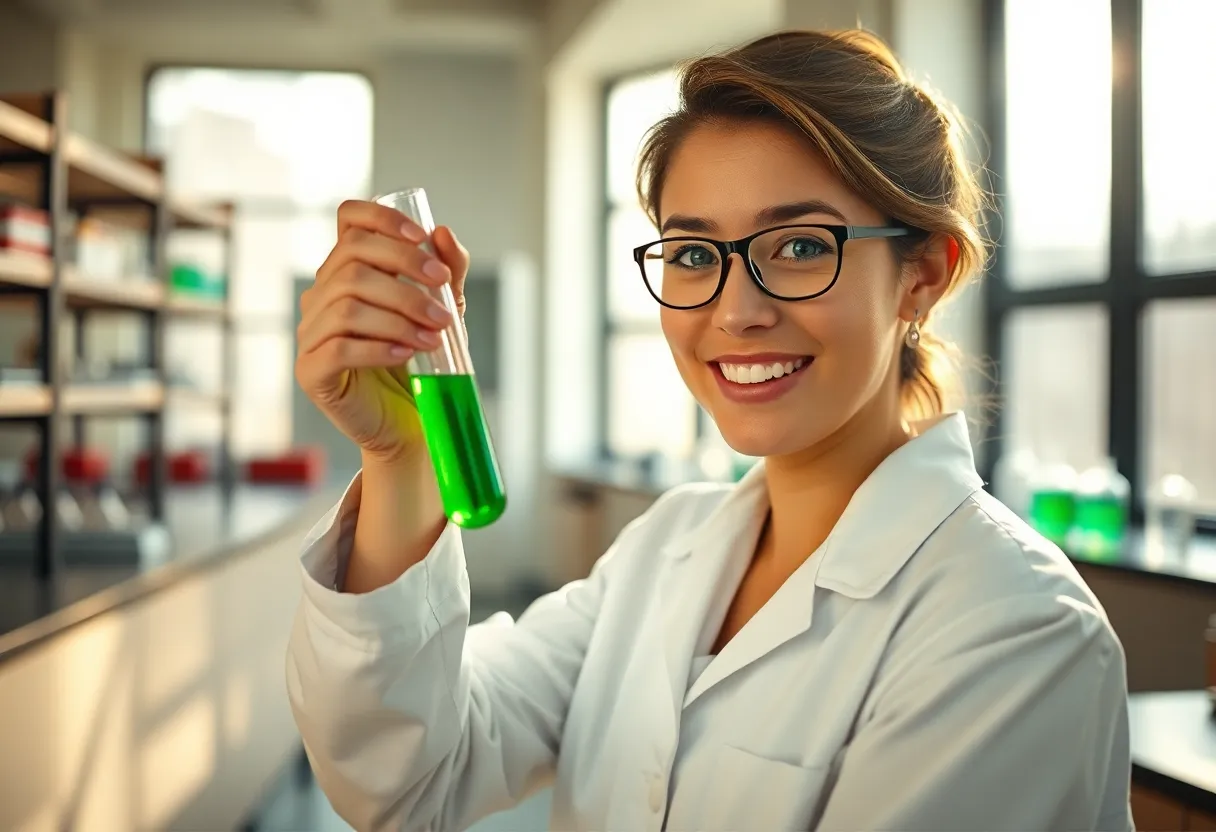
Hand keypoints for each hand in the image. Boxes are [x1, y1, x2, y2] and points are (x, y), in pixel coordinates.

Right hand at [295, 199, 468, 465]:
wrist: (410, 424)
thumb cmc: (423, 364)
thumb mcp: (444, 312)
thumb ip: (448, 274)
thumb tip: (444, 234)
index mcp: (349, 271)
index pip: (349, 220)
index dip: (382, 219)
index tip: (422, 237)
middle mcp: (322, 296)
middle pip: (352, 261)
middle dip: (405, 274)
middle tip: (443, 303)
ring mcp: (311, 333)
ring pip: (347, 305)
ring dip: (399, 317)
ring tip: (434, 336)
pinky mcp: (311, 372)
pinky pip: (338, 348)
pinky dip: (378, 347)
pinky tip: (407, 353)